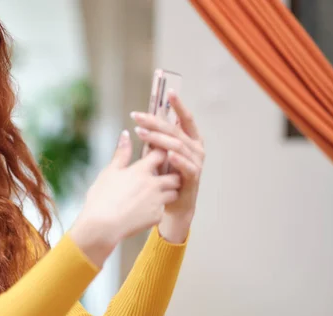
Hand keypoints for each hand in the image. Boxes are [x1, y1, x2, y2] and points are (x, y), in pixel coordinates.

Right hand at [69, 130, 180, 266]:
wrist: (102, 225)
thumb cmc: (102, 198)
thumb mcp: (109, 172)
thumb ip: (121, 153)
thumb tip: (126, 134)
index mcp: (141, 170)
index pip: (162, 154)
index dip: (163, 152)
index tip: (160, 153)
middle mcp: (153, 184)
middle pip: (175, 175)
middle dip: (173, 174)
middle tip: (164, 176)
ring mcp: (157, 201)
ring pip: (174, 193)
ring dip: (169, 192)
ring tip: (156, 194)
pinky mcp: (157, 216)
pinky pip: (163, 210)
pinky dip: (157, 209)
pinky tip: (144, 211)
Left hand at [131, 91, 204, 242]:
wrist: (174, 206)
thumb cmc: (166, 178)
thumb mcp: (159, 156)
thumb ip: (156, 139)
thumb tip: (141, 122)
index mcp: (189, 140)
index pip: (184, 119)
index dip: (178, 105)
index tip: (169, 91)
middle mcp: (195, 148)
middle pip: (175, 130)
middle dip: (155, 121)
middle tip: (136, 116)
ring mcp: (196, 162)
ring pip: (178, 146)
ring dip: (159, 138)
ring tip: (142, 133)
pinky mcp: (193, 178)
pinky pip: (186, 166)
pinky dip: (177, 159)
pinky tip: (167, 154)